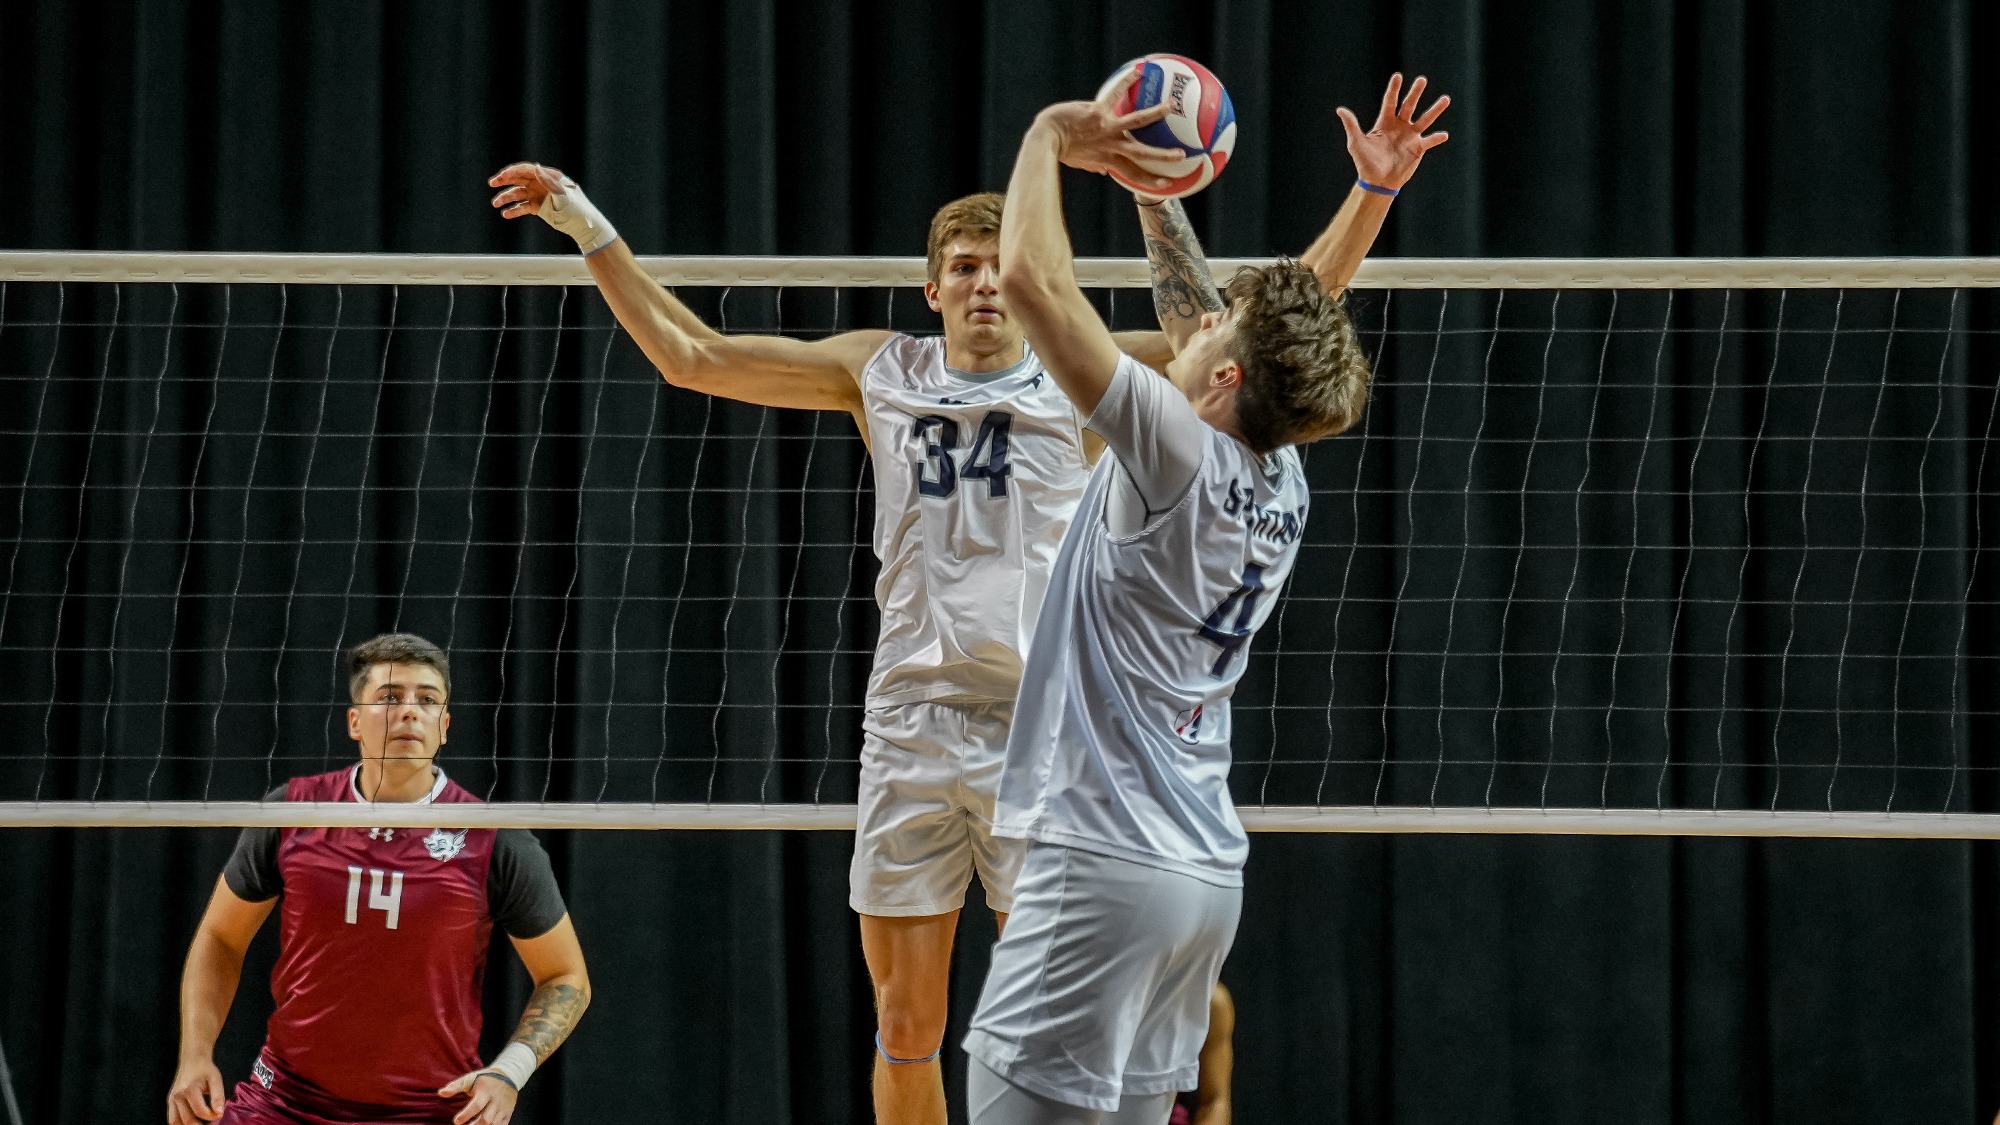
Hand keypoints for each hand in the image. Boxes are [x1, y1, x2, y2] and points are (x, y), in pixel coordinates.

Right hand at [166, 1058, 225, 1124]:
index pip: (200, 1111)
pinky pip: (171, 1118)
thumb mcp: (215, 1080)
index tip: (219, 1115)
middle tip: (210, 1123)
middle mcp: (177, 1096)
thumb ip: (218, 1097)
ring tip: (200, 1124)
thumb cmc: (205, 1069)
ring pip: (175, 1122)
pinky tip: (190, 1122)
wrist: (192, 1059)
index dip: (211, 1116)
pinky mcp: (169, 1101)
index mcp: (189, 1090)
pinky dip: (180, 1123)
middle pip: (187, 1120)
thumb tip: (219, 1113)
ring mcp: (171, 1099)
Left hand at [440, 1070, 519, 1124]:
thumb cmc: (485, 1078)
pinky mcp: (508, 1112)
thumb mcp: (470, 1078)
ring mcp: (503, 1107)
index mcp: (486, 1091)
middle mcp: (496, 1100)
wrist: (508, 1075)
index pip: (476, 1105)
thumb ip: (455, 1086)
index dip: (466, 1115)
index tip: (456, 1121)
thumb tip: (441, 1093)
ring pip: (494, 1124)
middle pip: (486, 1119)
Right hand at [488, 162, 618, 252]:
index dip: (513, 171)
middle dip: (504, 180)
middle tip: (492, 183)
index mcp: (549, 176)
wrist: (583, 225)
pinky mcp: (538, 207)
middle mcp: (541, 184)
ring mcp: (539, 195)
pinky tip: (505, 214)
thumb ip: (548, 181)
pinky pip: (522, 207)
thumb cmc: (576, 208)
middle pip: (519, 179)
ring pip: (518, 194)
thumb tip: (535, 166)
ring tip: (495, 204)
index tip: (501, 176)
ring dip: (506, 197)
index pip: (527, 170)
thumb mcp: (563, 194)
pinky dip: (514, 210)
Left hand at [1033, 69, 1183, 191]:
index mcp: (1107, 159)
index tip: (1165, 186)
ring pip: (1136, 122)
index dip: (1150, 182)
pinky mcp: (1098, 112)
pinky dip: (1127, 82)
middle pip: (1141, 153)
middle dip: (1162, 156)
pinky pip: (1116, 94)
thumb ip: (1094, 166)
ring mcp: (1106, 128)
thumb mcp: (1080, 162)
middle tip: (1182, 156)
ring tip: (1170, 106)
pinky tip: (1139, 71)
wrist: (1045, 138)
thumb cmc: (1059, 150)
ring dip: (1154, 114)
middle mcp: (1111, 145)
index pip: (1133, 174)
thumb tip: (1105, 172)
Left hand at [1336, 73, 1450, 190]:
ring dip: (1435, 110)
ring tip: (1446, 99)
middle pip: (1409, 105)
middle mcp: (1399, 126)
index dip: (1394, 89)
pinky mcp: (1418, 149)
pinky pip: (1430, 141)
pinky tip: (1444, 135)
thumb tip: (1340, 109)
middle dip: (1415, 93)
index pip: (1390, 101)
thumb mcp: (1356, 143)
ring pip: (1424, 119)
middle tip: (1422, 80)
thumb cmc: (1365, 163)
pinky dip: (1437, 138)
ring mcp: (1410, 137)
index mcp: (1385, 122)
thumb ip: (1351, 125)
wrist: (1377, 182)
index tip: (1398, 76)